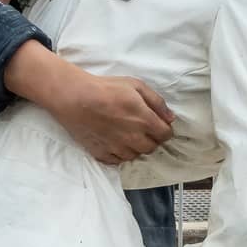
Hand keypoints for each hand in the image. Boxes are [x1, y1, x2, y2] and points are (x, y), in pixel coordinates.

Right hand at [52, 70, 175, 163]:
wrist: (75, 98)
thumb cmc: (106, 89)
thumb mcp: (136, 86)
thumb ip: (157, 102)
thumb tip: (170, 118)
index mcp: (145, 121)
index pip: (165, 135)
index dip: (164, 129)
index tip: (157, 124)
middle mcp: (134, 139)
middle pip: (152, 148)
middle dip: (151, 139)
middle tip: (141, 128)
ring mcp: (118, 149)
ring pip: (136, 155)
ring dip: (135, 147)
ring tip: (126, 134)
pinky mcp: (103, 154)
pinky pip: (118, 160)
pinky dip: (119, 153)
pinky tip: (114, 141)